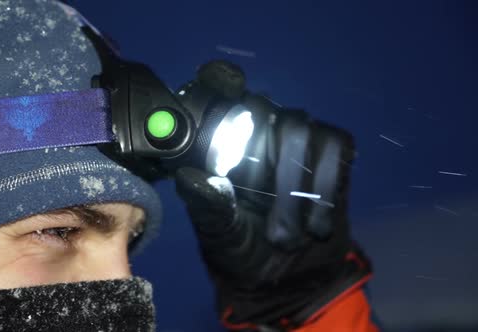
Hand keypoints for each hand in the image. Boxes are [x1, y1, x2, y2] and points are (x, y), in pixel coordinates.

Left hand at [175, 120, 370, 329]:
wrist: (290, 281)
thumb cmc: (244, 251)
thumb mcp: (220, 236)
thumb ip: (208, 207)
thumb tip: (187, 176)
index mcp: (221, 150)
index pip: (221, 103)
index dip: (223, 91)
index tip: (230, 105)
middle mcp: (258, 135)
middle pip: (264, 112)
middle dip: (265, 172)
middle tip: (267, 227)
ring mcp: (296, 143)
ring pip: (300, 130)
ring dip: (294, 187)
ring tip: (287, 236)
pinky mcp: (331, 157)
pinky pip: (335, 148)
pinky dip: (327, 188)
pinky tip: (316, 225)